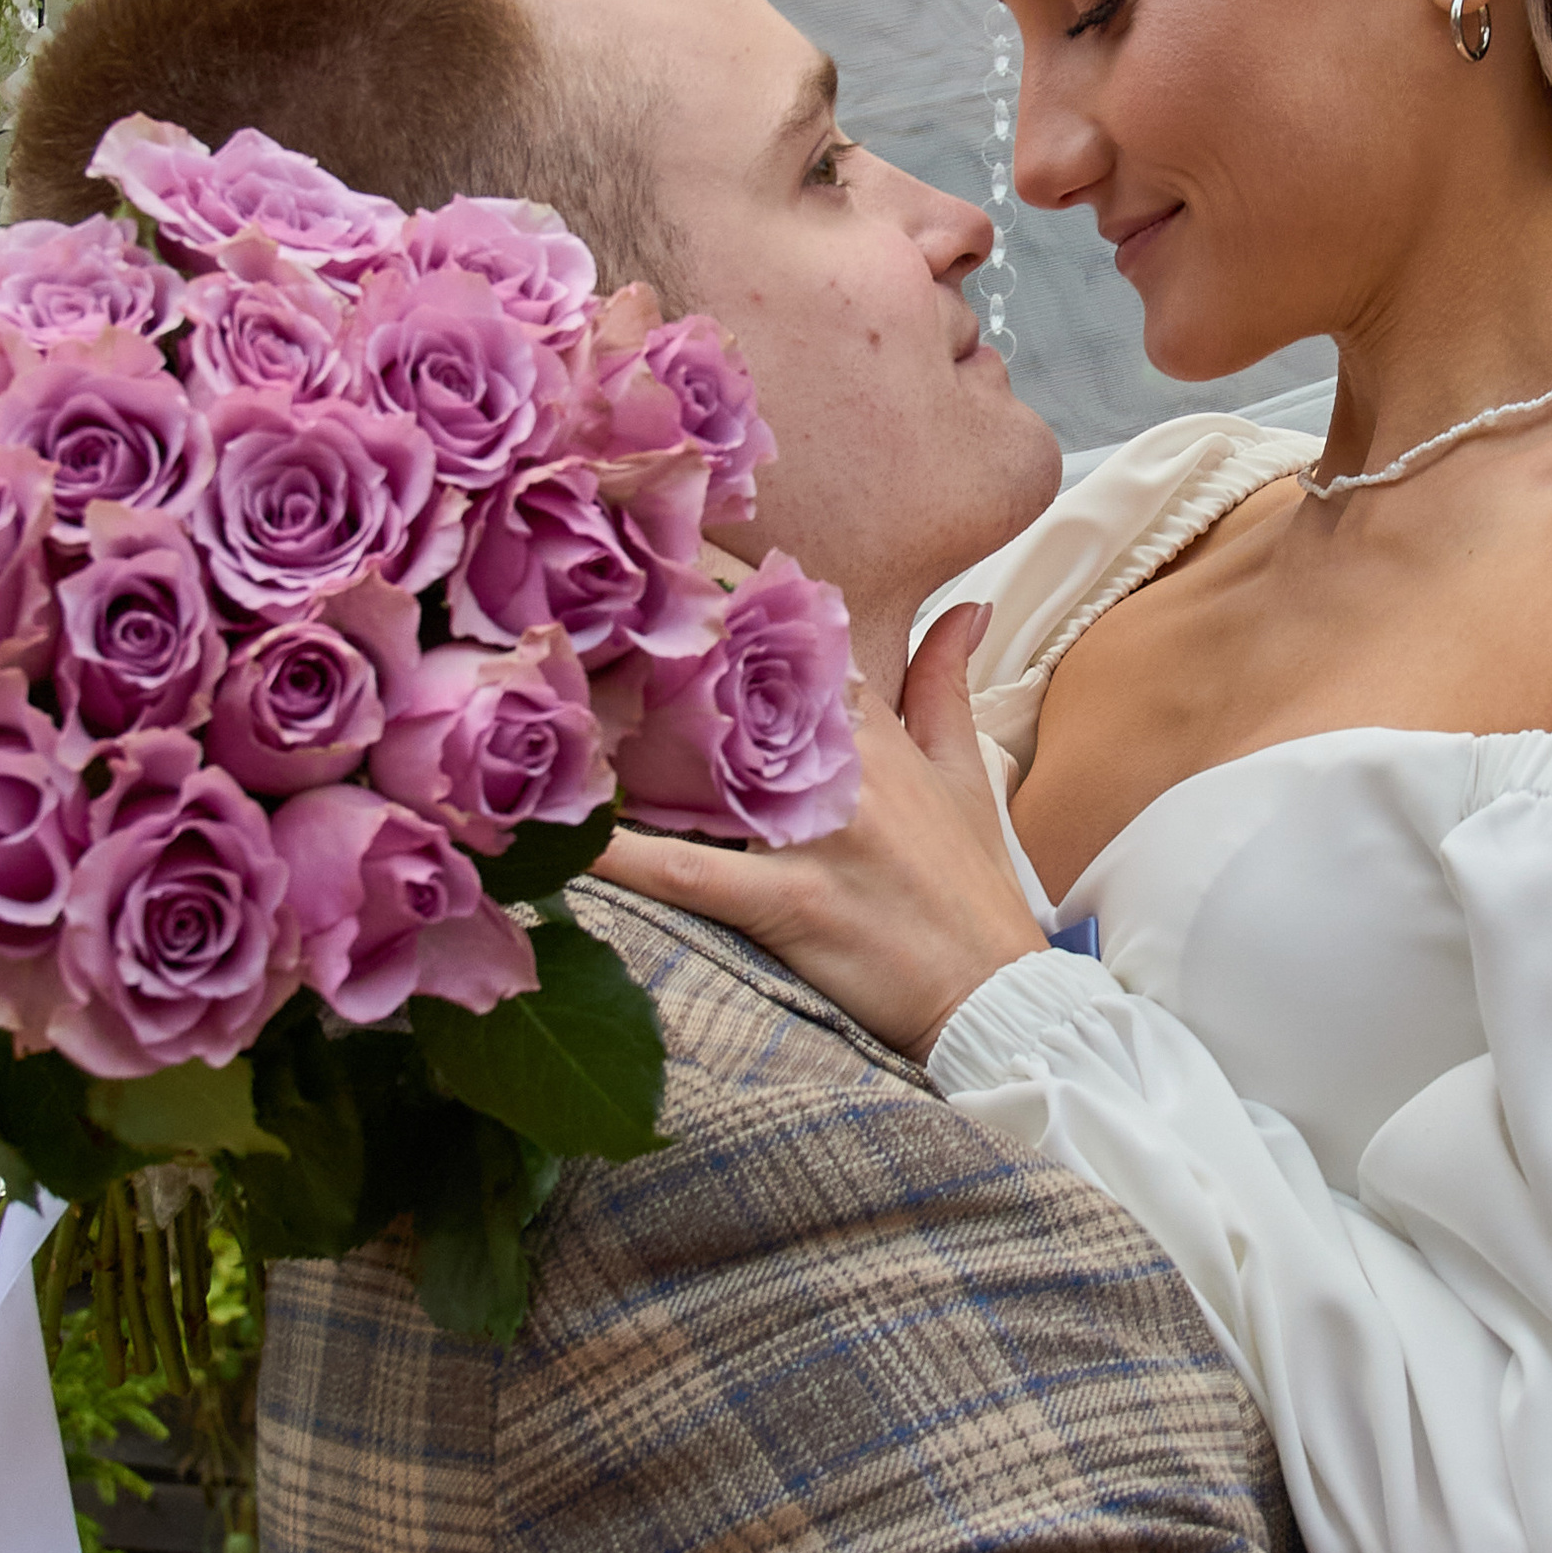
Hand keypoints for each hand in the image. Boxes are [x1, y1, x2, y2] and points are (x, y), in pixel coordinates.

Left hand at [598, 603, 1048, 1059]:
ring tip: (555, 692)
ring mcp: (815, 834)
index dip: (734, 594)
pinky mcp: (788, 901)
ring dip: (627, 736)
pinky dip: (627, 858)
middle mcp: (844, 767)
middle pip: (738, 682)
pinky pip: (693, 873)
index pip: (799, 635)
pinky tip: (566, 838)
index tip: (669, 554)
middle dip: (664, 645)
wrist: (996, 997)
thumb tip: (969, 604)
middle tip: (586, 605)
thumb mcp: (970, 774)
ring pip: (705, 765)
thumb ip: (951, 681)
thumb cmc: (971, 887)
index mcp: (879, 731)